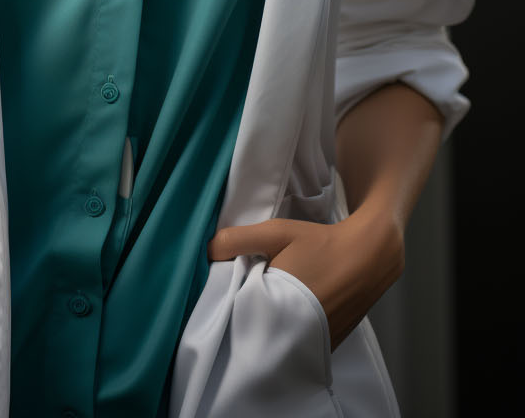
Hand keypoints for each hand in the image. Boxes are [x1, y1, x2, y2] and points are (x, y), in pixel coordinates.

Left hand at [207, 208, 403, 350]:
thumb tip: (207, 251)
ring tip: (269, 305)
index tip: (227, 296)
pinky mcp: (330, 345)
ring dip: (273, 327)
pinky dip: (293, 332)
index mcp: (280, 308)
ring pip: (282, 341)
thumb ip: (239, 240)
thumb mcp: (276, 233)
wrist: (369, 254)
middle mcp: (299, 334)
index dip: (232, 310)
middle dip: (251, 321)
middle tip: (247, 299)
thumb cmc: (321, 243)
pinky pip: (301, 343)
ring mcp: (317, 343)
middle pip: (261, 335)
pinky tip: (292, 312)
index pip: (243, 321)